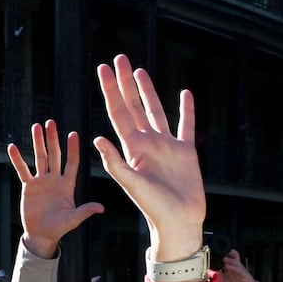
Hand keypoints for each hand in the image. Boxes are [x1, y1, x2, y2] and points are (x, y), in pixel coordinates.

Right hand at [8, 120, 104, 259]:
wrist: (41, 234)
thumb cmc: (59, 228)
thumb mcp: (73, 219)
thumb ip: (84, 211)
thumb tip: (100, 208)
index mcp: (67, 185)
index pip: (72, 163)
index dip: (72, 149)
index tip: (73, 134)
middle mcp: (55, 179)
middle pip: (54, 155)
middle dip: (53, 139)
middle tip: (51, 122)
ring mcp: (41, 181)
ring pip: (39, 158)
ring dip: (37, 142)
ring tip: (36, 127)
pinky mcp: (29, 186)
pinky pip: (22, 170)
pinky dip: (17, 159)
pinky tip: (12, 147)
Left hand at [93, 54, 204, 261]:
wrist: (178, 222)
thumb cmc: (153, 208)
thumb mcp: (131, 184)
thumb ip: (115, 162)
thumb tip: (96, 138)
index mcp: (132, 149)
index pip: (118, 113)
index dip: (110, 90)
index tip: (103, 69)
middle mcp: (147, 143)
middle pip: (133, 106)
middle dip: (125, 83)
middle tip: (118, 59)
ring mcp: (166, 146)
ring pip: (155, 111)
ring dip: (147, 91)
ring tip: (139, 71)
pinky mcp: (185, 151)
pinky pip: (186, 125)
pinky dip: (186, 110)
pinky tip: (185, 94)